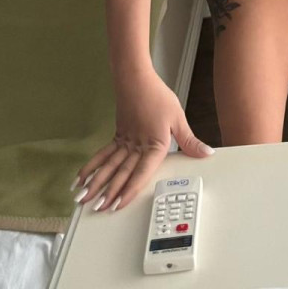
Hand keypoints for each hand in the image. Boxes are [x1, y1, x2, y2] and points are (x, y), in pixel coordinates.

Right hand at [70, 68, 214, 213]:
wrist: (136, 79)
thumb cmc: (157, 96)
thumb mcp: (178, 118)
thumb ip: (189, 141)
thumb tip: (206, 153)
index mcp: (153, 145)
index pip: (141, 172)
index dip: (129, 190)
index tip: (118, 204)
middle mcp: (136, 146)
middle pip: (121, 173)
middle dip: (109, 192)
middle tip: (98, 209)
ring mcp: (124, 141)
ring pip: (108, 166)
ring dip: (96, 182)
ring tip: (83, 197)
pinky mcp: (118, 135)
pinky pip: (103, 154)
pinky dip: (92, 166)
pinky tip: (82, 176)